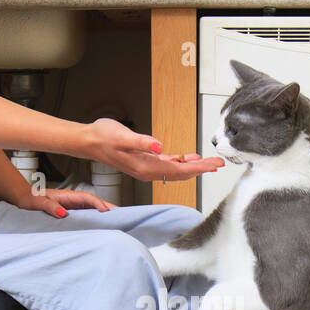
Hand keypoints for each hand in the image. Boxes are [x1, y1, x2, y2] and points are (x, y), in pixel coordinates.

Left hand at [9, 185, 112, 218]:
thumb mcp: (37, 203)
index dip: (98, 203)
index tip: (106, 210)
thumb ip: (50, 207)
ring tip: (117, 221)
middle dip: (108, 207)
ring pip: (92, 208)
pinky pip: (87, 214)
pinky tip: (102, 225)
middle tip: (122, 215)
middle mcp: (72, 199)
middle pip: (94, 202)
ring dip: (103, 213)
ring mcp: (73, 205)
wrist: (23, 200)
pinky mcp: (72, 212)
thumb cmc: (30, 200)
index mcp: (67, 195)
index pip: (87, 197)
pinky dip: (96, 217)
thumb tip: (63, 213)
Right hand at [84, 118, 225, 181]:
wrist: (90, 140)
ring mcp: (147, 167)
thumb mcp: (123, 136)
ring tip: (210, 162)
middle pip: (181, 173)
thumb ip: (142, 142)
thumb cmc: (104, 137)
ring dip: (194, 166)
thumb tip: (160, 147)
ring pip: (176, 170)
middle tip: (219, 163)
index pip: (178, 170)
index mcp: (145, 167)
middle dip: (202, 168)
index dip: (198, 168)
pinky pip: (168, 165)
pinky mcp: (145, 161)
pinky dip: (181, 162)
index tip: (213, 165)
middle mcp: (148, 171)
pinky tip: (189, 158)